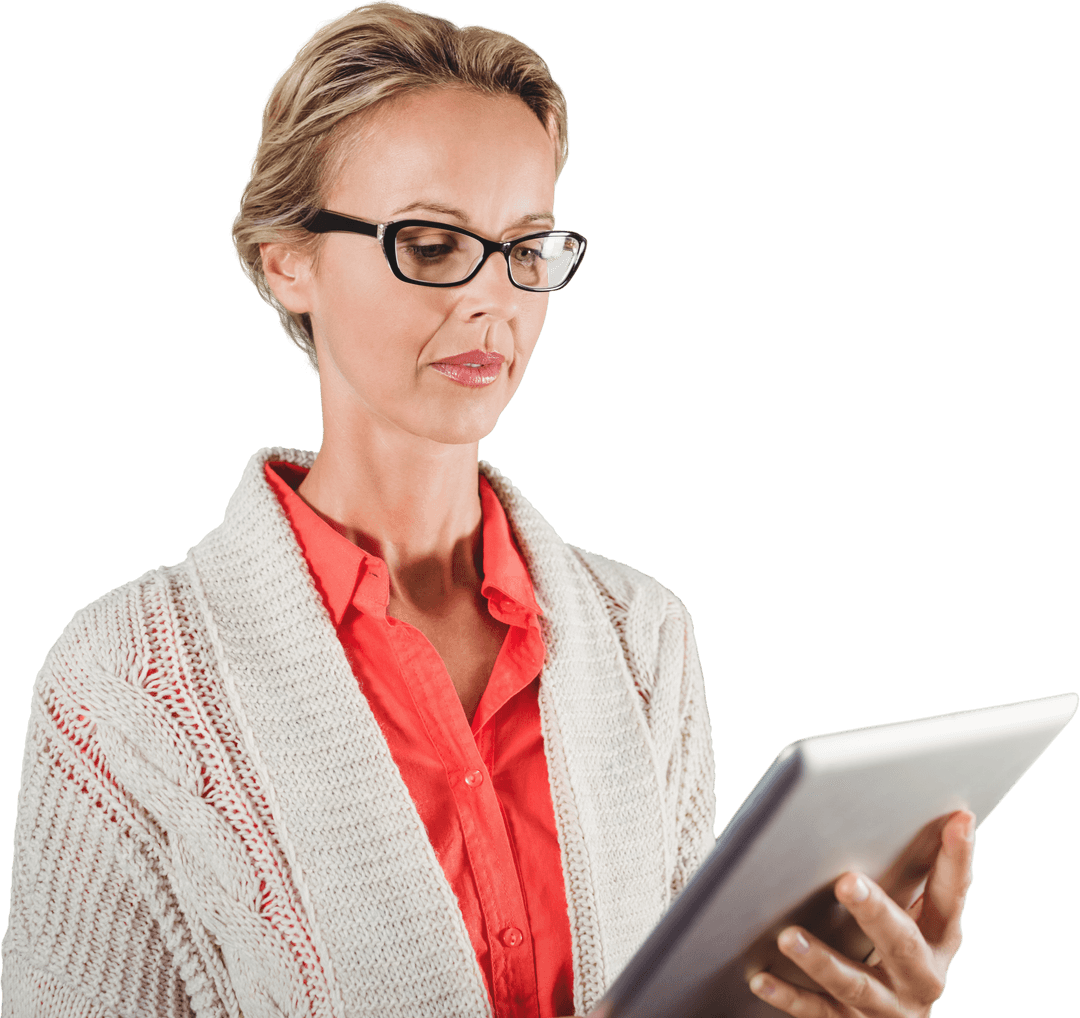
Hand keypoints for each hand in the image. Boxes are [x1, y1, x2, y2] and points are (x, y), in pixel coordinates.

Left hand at [748, 809, 974, 1016]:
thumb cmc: (897, 949)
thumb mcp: (916, 918)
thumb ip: (909, 876)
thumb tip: (902, 808)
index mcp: (940, 939)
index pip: (951, 895)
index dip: (957, 859)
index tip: (958, 819)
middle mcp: (921, 976)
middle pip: (900, 943)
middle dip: (875, 912)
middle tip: (846, 882)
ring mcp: (887, 1006)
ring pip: (853, 983)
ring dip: (821, 959)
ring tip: (788, 936)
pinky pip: (817, 1011)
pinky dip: (787, 995)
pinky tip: (760, 978)